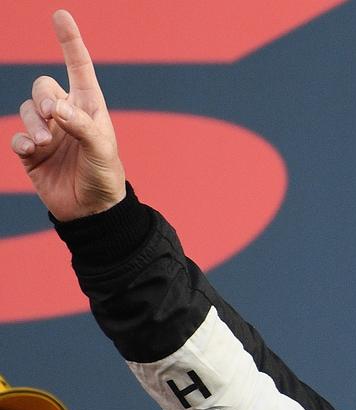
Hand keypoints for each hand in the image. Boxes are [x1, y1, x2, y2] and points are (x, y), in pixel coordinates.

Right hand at [10, 10, 124, 220]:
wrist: (92, 210)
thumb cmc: (105, 176)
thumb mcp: (102, 149)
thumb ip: (81, 125)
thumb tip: (55, 109)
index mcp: (89, 107)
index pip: (78, 67)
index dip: (69, 41)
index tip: (60, 15)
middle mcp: (66, 114)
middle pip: (43, 86)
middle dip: (43, 96)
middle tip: (53, 115)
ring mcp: (47, 132)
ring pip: (27, 109)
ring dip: (32, 122)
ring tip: (43, 142)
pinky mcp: (31, 151)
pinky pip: (16, 135)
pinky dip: (20, 141)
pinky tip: (30, 152)